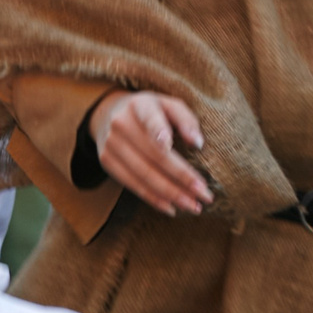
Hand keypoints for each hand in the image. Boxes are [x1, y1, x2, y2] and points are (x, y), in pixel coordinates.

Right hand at [91, 91, 210, 215]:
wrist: (108, 114)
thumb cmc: (150, 111)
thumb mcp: (168, 105)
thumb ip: (185, 119)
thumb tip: (198, 143)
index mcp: (140, 105)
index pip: (150, 119)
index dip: (157, 131)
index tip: (168, 144)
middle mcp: (121, 124)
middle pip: (154, 156)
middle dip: (181, 178)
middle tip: (205, 195)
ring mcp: (111, 144)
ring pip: (143, 175)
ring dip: (170, 194)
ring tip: (193, 206)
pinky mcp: (107, 161)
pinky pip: (132, 184)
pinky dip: (153, 198)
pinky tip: (171, 207)